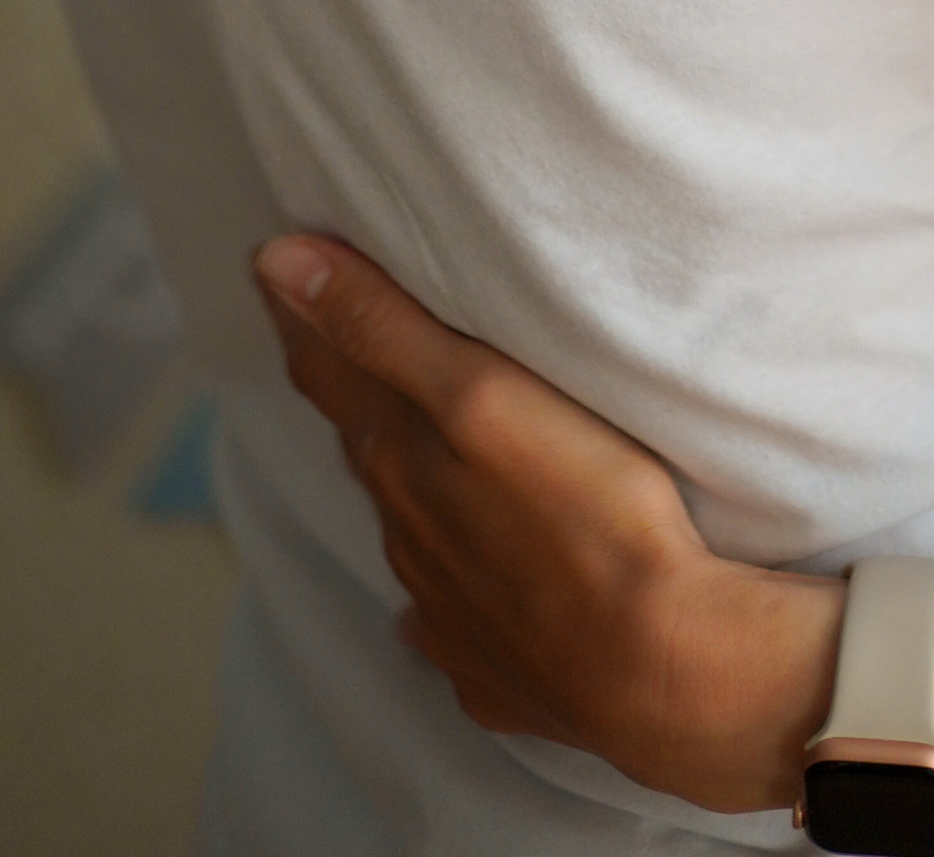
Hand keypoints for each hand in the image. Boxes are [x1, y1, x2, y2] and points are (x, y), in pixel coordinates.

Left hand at [251, 235, 833, 811]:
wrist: (658, 667)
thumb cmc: (586, 513)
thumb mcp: (482, 395)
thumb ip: (384, 331)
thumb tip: (275, 264)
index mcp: (402, 466)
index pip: (333, 376)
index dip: (306, 317)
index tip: (279, 267)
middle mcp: (411, 539)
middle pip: (369, 450)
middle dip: (355, 394)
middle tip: (345, 345)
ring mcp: (450, 614)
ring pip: (410, 533)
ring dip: (405, 485)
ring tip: (414, 447)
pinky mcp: (498, 670)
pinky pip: (451, 628)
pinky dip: (444, 600)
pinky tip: (444, 607)